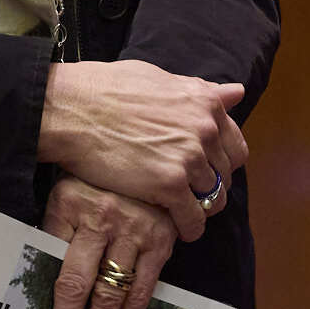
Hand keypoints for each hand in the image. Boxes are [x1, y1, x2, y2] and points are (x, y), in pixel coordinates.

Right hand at [37, 60, 248, 238]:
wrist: (74, 108)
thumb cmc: (108, 89)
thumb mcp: (161, 79)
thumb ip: (201, 91)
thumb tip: (236, 92)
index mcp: (204, 103)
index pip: (235, 146)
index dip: (222, 163)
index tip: (206, 171)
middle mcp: (204, 129)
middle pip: (225, 175)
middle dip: (210, 186)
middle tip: (189, 194)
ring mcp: (189, 158)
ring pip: (212, 198)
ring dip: (200, 209)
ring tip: (182, 212)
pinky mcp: (169, 185)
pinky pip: (193, 218)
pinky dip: (188, 228)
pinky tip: (177, 229)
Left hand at [39, 176, 177, 308]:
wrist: (142, 147)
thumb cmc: (92, 177)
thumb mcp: (63, 194)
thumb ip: (54, 232)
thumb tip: (36, 280)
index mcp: (68, 204)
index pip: (54, 267)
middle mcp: (102, 218)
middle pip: (80, 287)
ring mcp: (134, 230)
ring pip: (112, 295)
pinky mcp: (160, 240)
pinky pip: (143, 290)